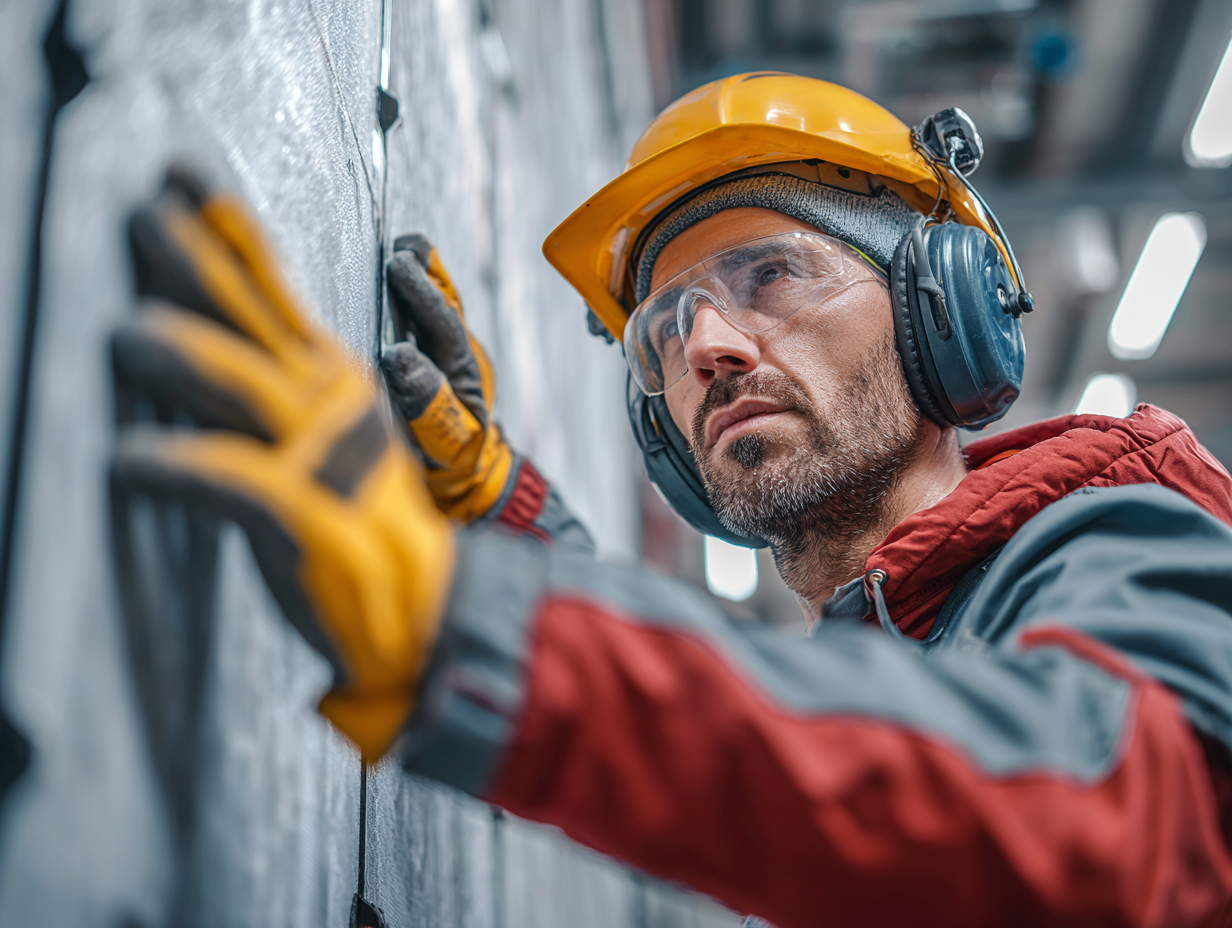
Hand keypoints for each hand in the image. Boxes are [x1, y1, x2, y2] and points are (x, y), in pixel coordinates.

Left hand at [110, 168, 454, 760]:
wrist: (426, 606)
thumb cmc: (370, 529)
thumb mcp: (335, 443)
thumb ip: (287, 397)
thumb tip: (221, 352)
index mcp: (338, 382)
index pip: (275, 292)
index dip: (230, 234)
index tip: (188, 183)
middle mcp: (330, 404)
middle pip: (251, 316)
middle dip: (193, 258)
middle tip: (142, 210)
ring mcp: (320, 454)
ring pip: (239, 382)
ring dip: (178, 353)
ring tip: (122, 334)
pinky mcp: (301, 512)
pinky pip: (227, 478)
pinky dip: (173, 468)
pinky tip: (125, 459)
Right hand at [381, 235, 513, 522]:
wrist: (464, 476)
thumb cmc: (456, 459)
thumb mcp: (447, 439)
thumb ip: (428, 402)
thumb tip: (400, 356)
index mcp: (463, 367)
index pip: (443, 321)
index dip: (420, 292)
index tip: (397, 266)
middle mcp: (455, 352)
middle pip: (443, 299)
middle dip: (423, 270)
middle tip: (401, 245)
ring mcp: (441, 352)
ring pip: (433, 304)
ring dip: (418, 276)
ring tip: (398, 247)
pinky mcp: (425, 358)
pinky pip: (416, 320)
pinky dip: (403, 296)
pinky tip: (380, 280)